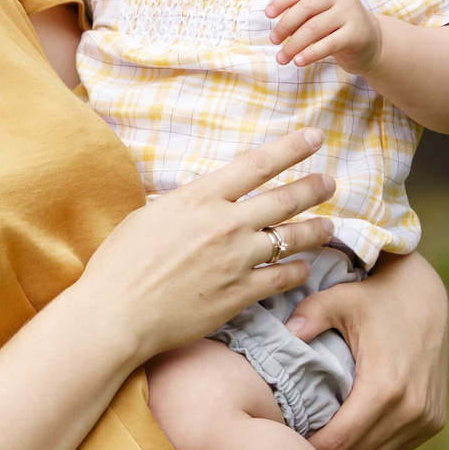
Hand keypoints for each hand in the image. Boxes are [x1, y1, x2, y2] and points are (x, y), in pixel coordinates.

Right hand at [73, 129, 337, 363]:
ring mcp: (237, 260)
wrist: (118, 311)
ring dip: (315, 230)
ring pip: (292, 238)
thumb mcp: (149, 216)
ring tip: (329, 226)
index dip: (290, 149)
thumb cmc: (121, 263)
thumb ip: (184, 207)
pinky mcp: (241, 294)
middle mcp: (225, 224)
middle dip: (313, 187)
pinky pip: (282, 278)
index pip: (256, 165)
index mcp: (200, 198)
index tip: (313, 138)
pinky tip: (303, 268)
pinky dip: (298, 271)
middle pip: (284, 198)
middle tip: (330, 182)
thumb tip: (199, 202)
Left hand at [266, 0, 380, 72]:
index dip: (282, 0)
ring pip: (314, 27)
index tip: (267, 14)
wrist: (372, 41)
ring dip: (293, 44)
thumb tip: (275, 24)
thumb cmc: (337, 26)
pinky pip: (329, 44)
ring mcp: (351, 14)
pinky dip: (310, 54)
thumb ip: (302, 13)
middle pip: (306, 7)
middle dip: (285, 24)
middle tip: (273, 40)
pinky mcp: (357, 34)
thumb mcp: (321, 12)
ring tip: (282, 58)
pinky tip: (298, 61)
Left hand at [286, 250, 448, 449]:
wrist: (425, 296)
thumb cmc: (375, 297)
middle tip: (292, 448)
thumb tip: (285, 335)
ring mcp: (426, 418)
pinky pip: (394, 449)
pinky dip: (368, 449)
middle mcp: (411, 410)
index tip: (283, 444)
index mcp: (385, 388)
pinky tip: (344, 438)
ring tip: (314, 446)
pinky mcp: (433, 421)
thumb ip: (309, 316)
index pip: (339, 442)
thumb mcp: (339, 300)